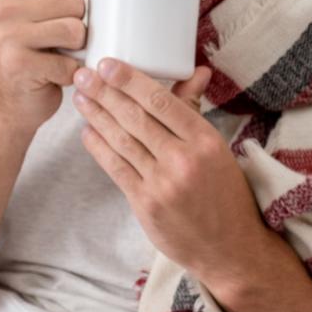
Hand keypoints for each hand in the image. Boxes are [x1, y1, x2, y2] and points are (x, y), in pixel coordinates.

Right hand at [0, 0, 87, 131]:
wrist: (12, 99)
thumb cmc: (39, 46)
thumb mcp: (42, 2)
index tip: (76, 5)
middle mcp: (3, 5)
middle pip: (77, 1)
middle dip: (84, 23)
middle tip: (66, 38)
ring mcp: (6, 34)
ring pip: (76, 30)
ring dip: (81, 48)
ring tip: (64, 53)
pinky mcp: (16, 65)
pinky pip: (70, 63)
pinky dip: (74, 73)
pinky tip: (58, 74)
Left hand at [74, 59, 270, 288]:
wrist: (230, 247)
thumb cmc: (226, 195)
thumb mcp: (219, 150)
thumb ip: (196, 112)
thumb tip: (197, 71)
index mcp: (206, 141)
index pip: (162, 101)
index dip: (131, 80)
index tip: (108, 65)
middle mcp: (184, 159)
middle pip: (136, 117)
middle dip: (105, 92)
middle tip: (83, 75)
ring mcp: (163, 183)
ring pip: (122, 140)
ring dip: (96, 115)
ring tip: (81, 97)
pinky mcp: (146, 204)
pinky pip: (116, 168)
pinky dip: (99, 147)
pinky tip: (88, 131)